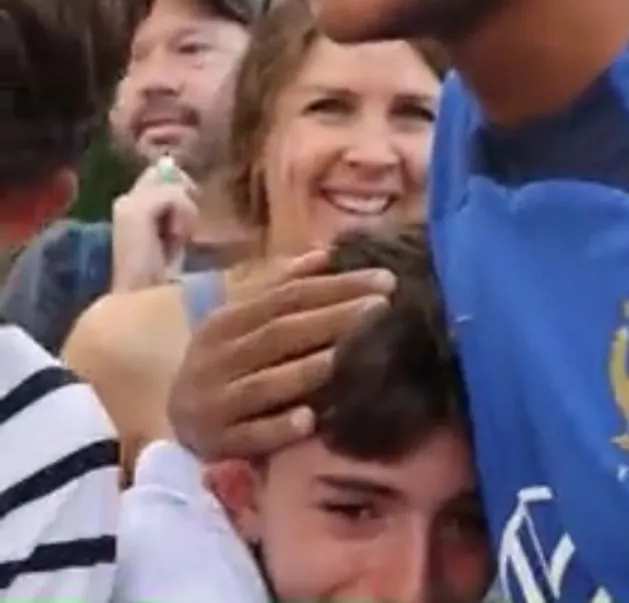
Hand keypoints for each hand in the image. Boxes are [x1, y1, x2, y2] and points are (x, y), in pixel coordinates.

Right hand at [110, 159, 197, 291]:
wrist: (146, 301)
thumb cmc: (165, 276)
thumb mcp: (176, 236)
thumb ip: (178, 208)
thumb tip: (186, 182)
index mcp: (133, 205)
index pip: (162, 172)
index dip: (183, 188)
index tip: (185, 224)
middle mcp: (125, 200)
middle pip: (166, 170)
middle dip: (185, 196)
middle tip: (181, 232)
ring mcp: (126, 204)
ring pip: (173, 182)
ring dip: (186, 212)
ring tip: (178, 239)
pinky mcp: (133, 211)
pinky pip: (173, 194)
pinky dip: (183, 215)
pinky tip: (176, 239)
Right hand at [168, 249, 395, 460]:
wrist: (175, 422)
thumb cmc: (226, 363)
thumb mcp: (244, 322)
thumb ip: (282, 287)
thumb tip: (326, 253)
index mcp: (227, 321)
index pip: (287, 297)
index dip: (336, 286)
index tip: (385, 281)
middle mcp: (217, 357)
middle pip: (280, 333)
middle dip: (334, 319)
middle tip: (382, 308)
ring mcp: (212, 401)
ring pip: (263, 383)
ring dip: (307, 370)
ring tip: (351, 355)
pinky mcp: (214, 444)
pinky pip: (247, 436)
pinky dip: (276, 429)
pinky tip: (309, 422)